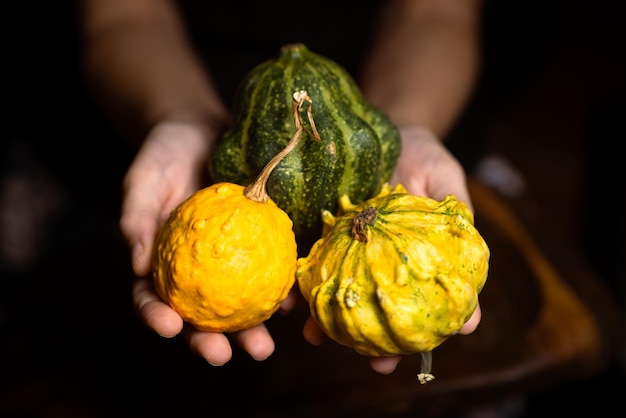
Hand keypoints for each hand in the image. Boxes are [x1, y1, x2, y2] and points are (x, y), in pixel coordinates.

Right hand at [122, 120, 279, 364]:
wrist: (203, 128)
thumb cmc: (164, 152)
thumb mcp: (143, 180)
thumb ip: (137, 219)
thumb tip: (138, 266)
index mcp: (163, 261)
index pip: (153, 297)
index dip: (157, 318)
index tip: (169, 328)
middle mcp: (197, 269)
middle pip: (200, 314)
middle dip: (211, 341)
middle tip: (223, 355)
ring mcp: (230, 260)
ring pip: (239, 304)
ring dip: (251, 329)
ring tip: (264, 347)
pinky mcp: (259, 244)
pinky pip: (269, 271)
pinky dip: (279, 290)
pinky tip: (292, 303)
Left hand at [302, 126, 481, 374]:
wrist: (380, 132)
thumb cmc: (420, 154)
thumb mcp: (444, 176)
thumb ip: (457, 212)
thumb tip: (473, 250)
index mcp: (417, 255)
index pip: (435, 293)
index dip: (446, 319)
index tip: (452, 338)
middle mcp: (384, 262)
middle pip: (384, 307)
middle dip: (380, 342)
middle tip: (380, 366)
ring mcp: (352, 254)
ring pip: (343, 295)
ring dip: (332, 323)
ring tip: (318, 340)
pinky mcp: (324, 238)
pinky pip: (312, 264)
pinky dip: (301, 286)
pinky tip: (291, 304)